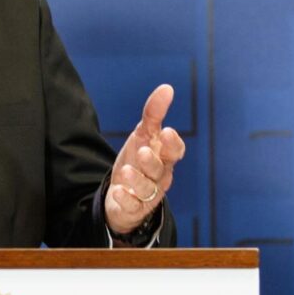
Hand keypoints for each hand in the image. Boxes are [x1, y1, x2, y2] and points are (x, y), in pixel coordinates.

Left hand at [105, 84, 185, 236]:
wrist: (123, 191)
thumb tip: (167, 87)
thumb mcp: (143, 135)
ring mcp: (147, 194)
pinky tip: (118, 191)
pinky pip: (131, 206)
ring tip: (127, 171)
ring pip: (147, 189)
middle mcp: (159, 176)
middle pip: (161, 170)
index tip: (166, 132)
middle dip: (153, 161)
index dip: (172, 143)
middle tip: (144, 151)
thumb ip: (154, 113)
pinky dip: (125, 199)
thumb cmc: (138, 159)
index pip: (175, 151)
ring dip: (137, 180)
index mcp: (164, 157)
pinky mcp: (133, 207)